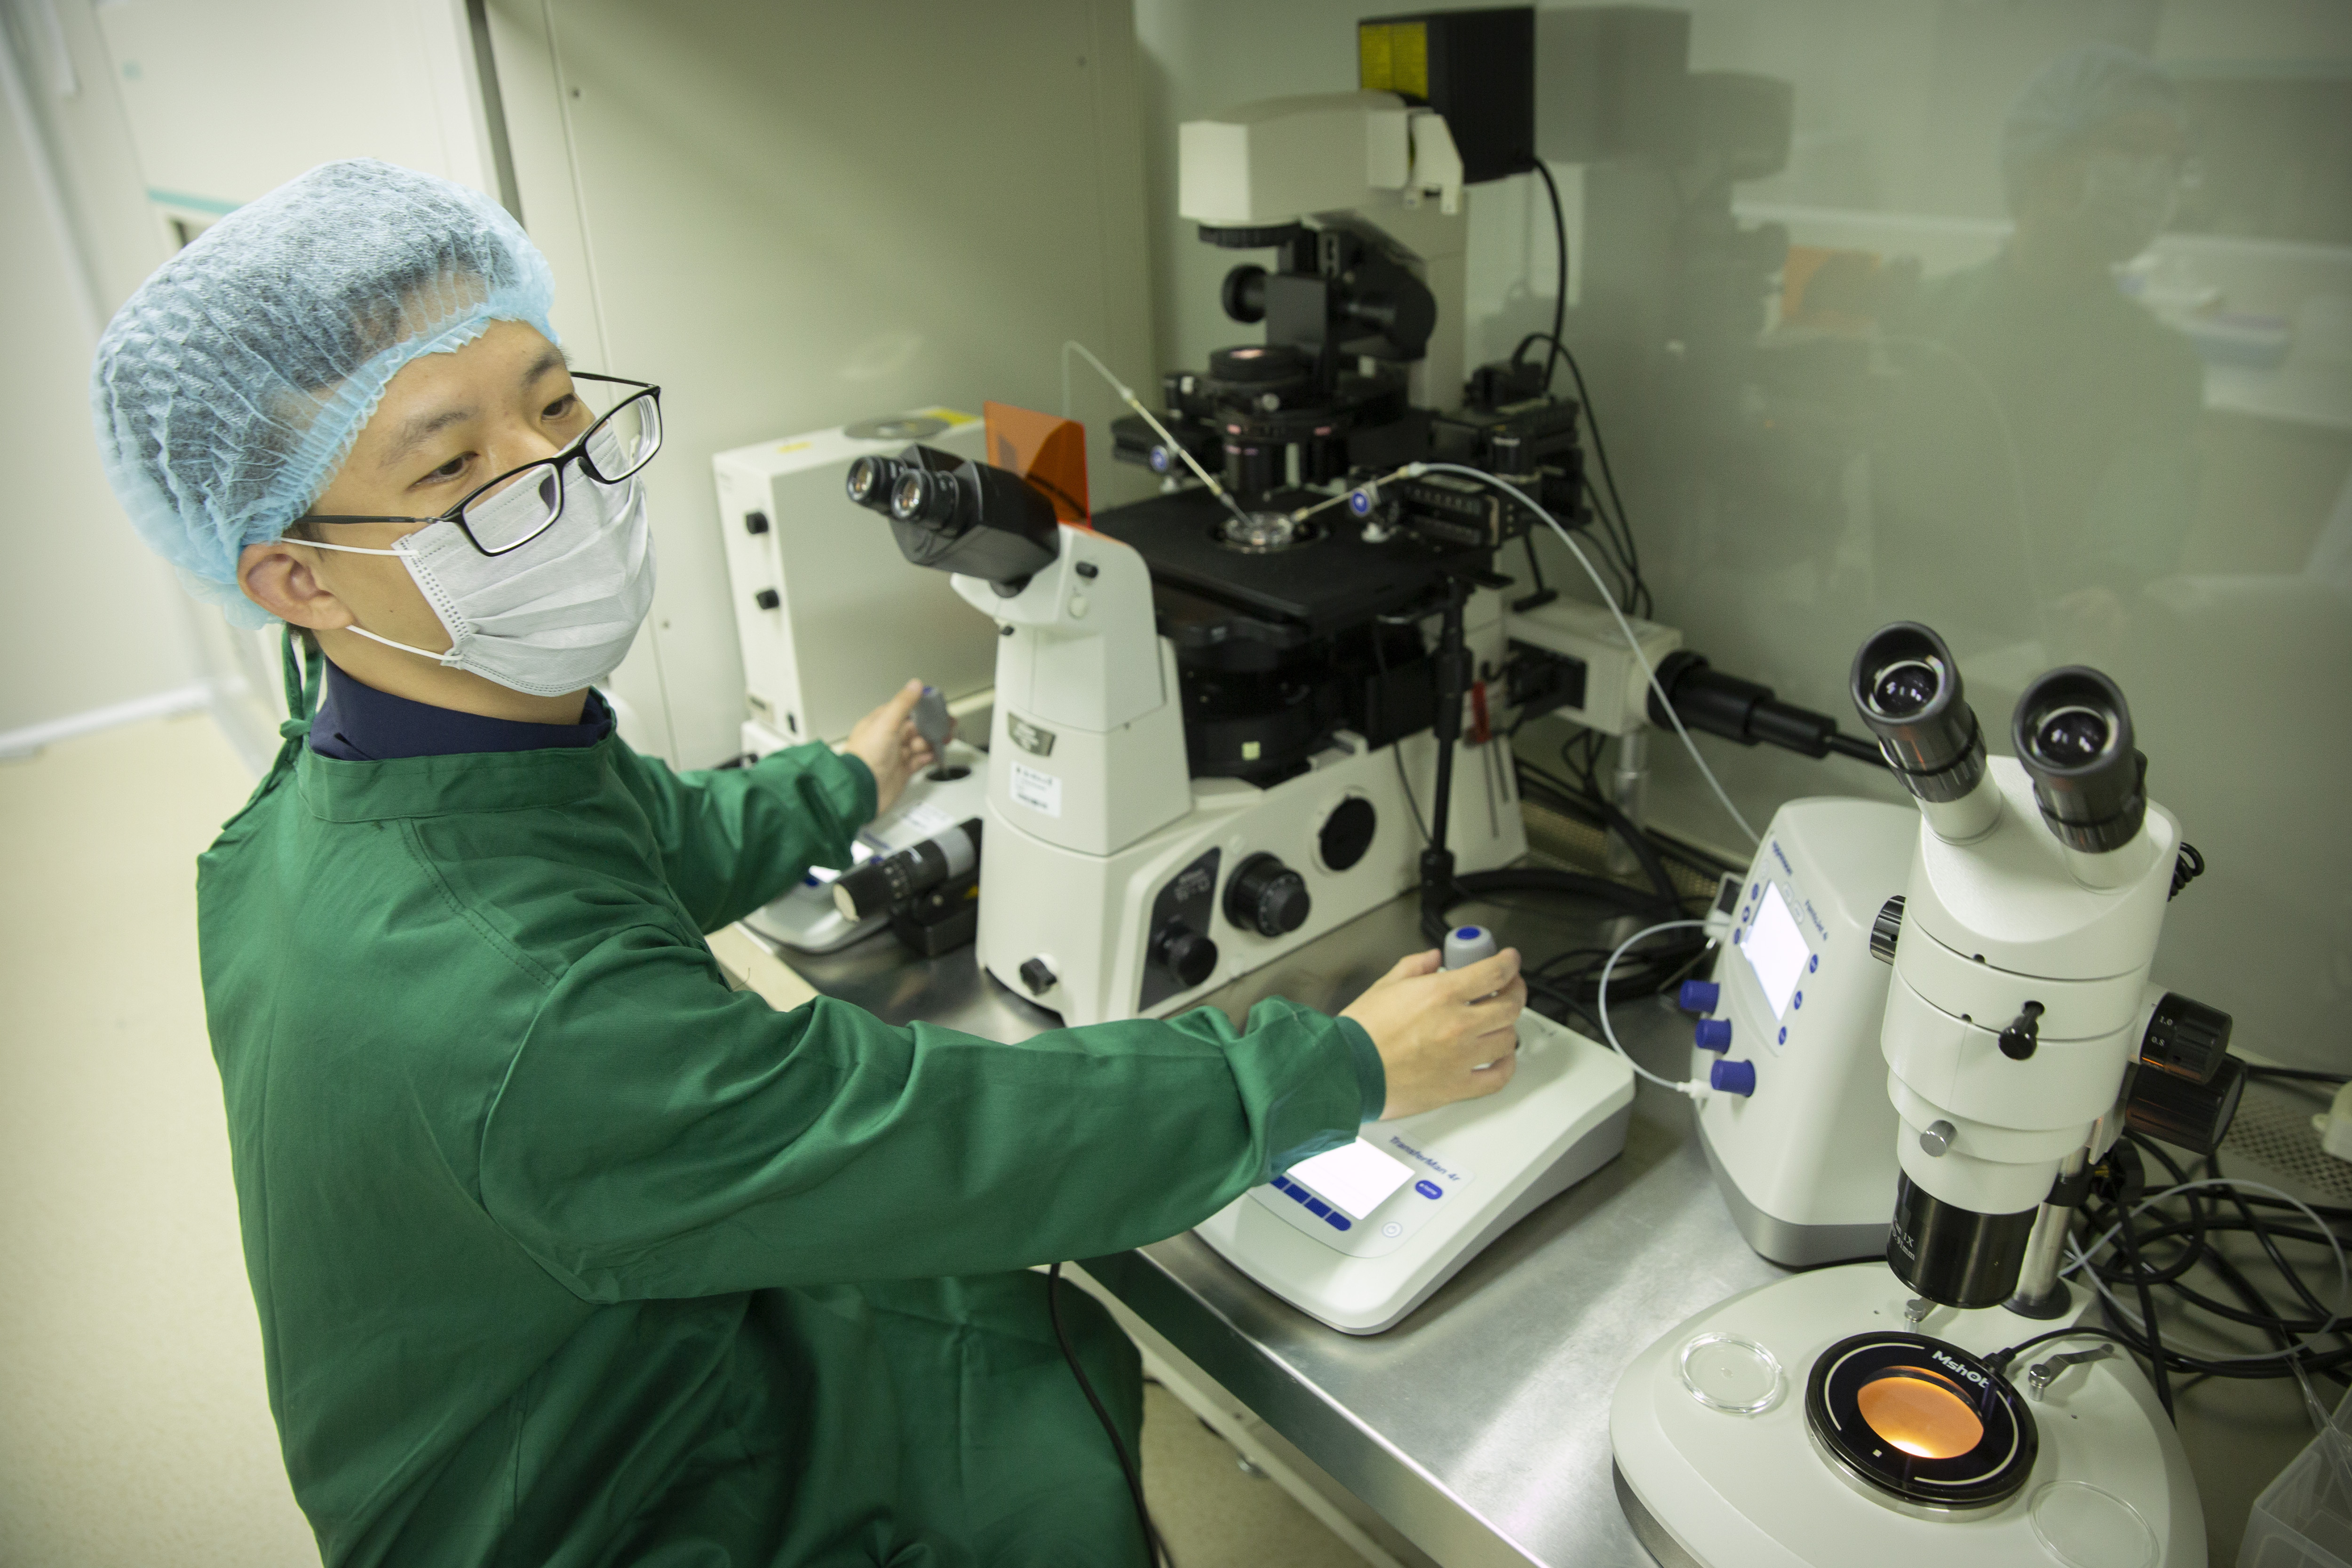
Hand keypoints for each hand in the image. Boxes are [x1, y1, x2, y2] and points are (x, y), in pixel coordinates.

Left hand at [842, 679, 934, 818]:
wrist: (863, 789)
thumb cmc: (866, 756)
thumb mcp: (886, 723)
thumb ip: (902, 704)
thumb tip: (915, 685)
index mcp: (881, 723)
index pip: (905, 710)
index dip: (921, 707)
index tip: (936, 706)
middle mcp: (888, 738)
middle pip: (915, 727)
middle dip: (931, 726)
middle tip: (946, 725)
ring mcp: (895, 755)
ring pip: (919, 743)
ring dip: (931, 741)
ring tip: (940, 740)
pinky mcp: (902, 771)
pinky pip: (919, 761)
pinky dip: (928, 757)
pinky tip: (934, 754)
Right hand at [1341, 948, 1525, 1119]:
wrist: (1346, 1071)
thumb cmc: (1361, 1033)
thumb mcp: (1385, 985)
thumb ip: (1414, 966)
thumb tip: (1432, 958)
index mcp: (1441, 994)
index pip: (1495, 973)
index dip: (1509, 962)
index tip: (1510, 961)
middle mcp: (1458, 1025)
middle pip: (1510, 1005)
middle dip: (1515, 991)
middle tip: (1510, 988)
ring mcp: (1461, 1058)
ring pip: (1508, 1039)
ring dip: (1507, 1027)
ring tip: (1499, 1023)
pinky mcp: (1457, 1087)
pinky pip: (1497, 1078)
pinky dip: (1506, 1066)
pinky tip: (1501, 1057)